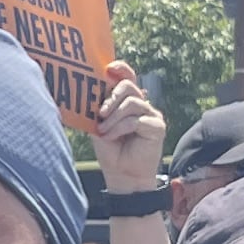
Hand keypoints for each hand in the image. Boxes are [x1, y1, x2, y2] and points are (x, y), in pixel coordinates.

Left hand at [89, 61, 165, 194]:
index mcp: (127, 100)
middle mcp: (141, 104)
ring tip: (104, 131)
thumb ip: (98, 106)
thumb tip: (86, 87)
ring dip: (113, 118)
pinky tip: (111, 136)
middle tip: (100, 113)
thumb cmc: (110, 150)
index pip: (127, 77)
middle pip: (128, 86)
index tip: (108, 68)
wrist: (121, 175)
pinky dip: (119, 127)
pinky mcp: (157, 126)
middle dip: (111, 97)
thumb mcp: (98, 124)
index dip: (121, 69)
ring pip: (131, 103)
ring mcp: (151, 114)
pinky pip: (135, 119)